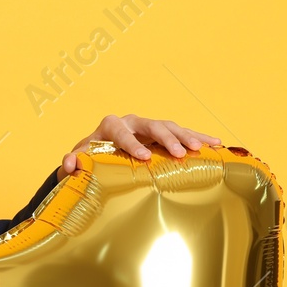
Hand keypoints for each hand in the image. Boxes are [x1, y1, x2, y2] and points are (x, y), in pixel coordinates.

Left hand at [59, 114, 221, 177]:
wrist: (97, 155)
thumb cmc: (88, 158)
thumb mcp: (77, 161)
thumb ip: (72, 162)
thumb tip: (70, 164)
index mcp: (111, 126)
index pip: (121, 131)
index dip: (132, 144)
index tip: (144, 157)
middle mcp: (133, 122)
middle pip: (153, 126)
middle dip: (167, 139)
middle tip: (180, 153)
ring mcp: (150, 128)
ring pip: (171, 128)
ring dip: (187, 137)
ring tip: (202, 148)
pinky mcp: (163, 136)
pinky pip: (182, 135)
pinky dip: (198, 138)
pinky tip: (216, 144)